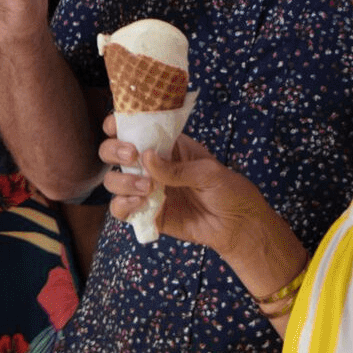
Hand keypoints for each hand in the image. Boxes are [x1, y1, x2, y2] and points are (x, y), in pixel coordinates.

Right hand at [100, 122, 272, 251]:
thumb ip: (177, 167)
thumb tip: (146, 157)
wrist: (239, 228)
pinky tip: (140, 204)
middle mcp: (152, 166)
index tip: (115, 127)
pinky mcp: (147, 214)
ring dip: (122, 181)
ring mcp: (146, 191)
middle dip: (115, 151)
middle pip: (113, 153)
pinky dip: (123, 206)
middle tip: (132, 157)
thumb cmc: (231, 193)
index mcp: (168, 147)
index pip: (136, 129)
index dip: (120, 124)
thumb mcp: (210, 173)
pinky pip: (121, 209)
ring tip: (146, 188)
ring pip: (113, 181)